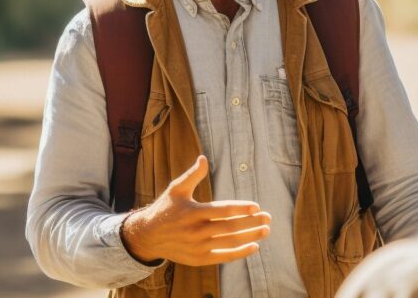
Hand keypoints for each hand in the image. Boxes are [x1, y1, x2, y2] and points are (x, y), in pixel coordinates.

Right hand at [120, 155, 271, 265]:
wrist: (149, 236)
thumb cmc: (166, 209)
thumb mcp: (176, 189)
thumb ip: (192, 175)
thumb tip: (204, 158)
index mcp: (193, 212)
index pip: (222, 210)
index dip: (241, 209)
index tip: (257, 206)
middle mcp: (196, 231)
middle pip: (230, 227)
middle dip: (252, 222)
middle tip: (268, 218)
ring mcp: (198, 246)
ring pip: (230, 242)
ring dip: (250, 236)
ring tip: (266, 230)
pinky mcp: (199, 258)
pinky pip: (224, 256)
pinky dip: (240, 253)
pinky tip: (254, 246)